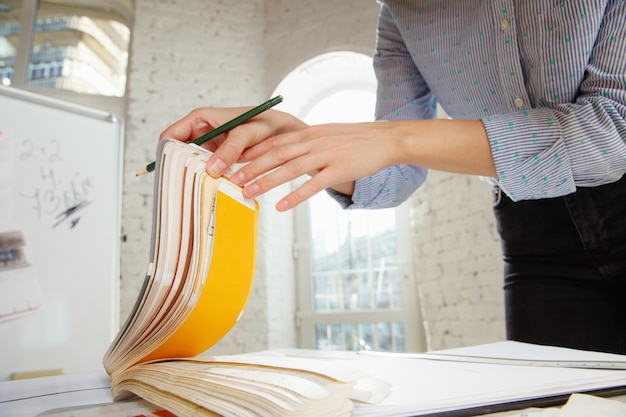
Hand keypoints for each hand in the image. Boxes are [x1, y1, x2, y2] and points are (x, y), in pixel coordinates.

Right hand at [159, 106, 306, 175]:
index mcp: (200, 118)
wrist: (282, 132)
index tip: (167, 171)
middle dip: (177, 168)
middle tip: (179, 187)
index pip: (171, 134)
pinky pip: (205, 170)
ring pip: (190, 163)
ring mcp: (209, 147)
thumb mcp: (248, 132)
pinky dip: (205, 179)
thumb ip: (230, 148)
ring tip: (192, 191)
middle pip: (177, 152)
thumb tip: (211, 169)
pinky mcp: (218, 159)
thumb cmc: (265, 123)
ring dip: (191, 175)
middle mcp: (201, 132)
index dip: (165, 152)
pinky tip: (208, 189)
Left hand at [229, 121, 403, 210]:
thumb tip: (283, 151)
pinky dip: (295, 196)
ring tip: (249, 192)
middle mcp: (313, 141)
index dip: (251, 151)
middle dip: (251, 167)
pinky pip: (314, 185)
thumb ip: (305, 142)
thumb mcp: (326, 134)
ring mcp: (326, 155)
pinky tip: (281, 206)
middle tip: (232, 178)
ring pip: (290, 168)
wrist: (386, 138)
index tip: (232, 160)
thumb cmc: (355, 139)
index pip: (274, 141)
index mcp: (308, 132)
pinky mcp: (339, 169)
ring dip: (267, 181)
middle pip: (276, 154)